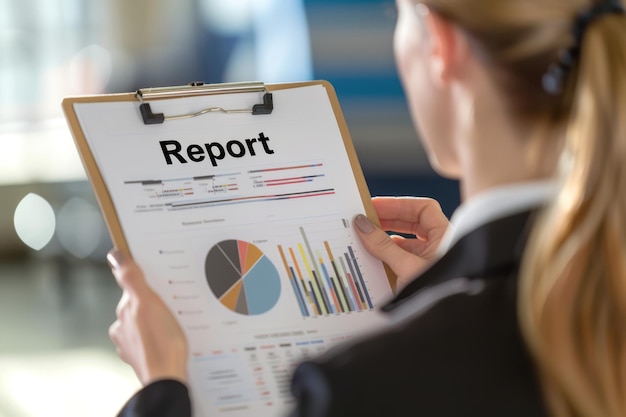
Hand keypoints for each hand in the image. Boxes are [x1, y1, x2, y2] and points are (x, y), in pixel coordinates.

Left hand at [107, 249, 188, 385]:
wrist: (168, 379)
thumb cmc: (160, 342)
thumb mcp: (146, 302)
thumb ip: (130, 278)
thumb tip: (115, 256)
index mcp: (124, 313)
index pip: (132, 289)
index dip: (145, 284)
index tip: (160, 283)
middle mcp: (123, 329)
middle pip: (140, 306)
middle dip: (154, 303)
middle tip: (173, 303)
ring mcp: (132, 346)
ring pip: (146, 325)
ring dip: (157, 322)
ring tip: (174, 323)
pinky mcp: (144, 358)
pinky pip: (152, 341)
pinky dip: (160, 338)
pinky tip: (171, 339)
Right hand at [354, 197, 448, 288]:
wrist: (444, 326)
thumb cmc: (437, 293)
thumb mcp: (406, 268)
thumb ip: (383, 245)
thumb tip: (361, 224)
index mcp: (446, 236)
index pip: (423, 209)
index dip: (399, 204)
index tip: (374, 206)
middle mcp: (440, 246)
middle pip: (413, 224)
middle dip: (388, 220)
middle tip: (363, 219)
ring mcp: (431, 262)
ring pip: (406, 243)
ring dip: (385, 240)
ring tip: (363, 238)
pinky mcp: (421, 277)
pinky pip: (402, 260)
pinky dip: (387, 257)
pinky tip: (370, 259)